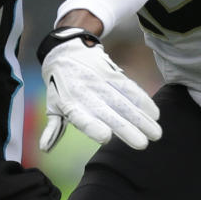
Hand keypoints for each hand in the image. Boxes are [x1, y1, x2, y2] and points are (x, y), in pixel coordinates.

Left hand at [38, 31, 161, 151]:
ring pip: (123, 101)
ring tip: (156, 133)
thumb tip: (45, 148)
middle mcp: (85, 92)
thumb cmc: (60, 85)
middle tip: (142, 144)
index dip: (92, 126)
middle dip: (126, 128)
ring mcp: (99, 81)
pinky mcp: (111, 72)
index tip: (106, 137)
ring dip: (141, 117)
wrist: (65, 50)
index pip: (80, 117)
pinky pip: (129, 87)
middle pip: (108, 112)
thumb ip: (54, 128)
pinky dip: (142, 99)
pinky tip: (154, 113)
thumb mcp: (53, 104)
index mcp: (69, 104)